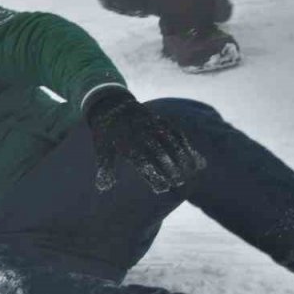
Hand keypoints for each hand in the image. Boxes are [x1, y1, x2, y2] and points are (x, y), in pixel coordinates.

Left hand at [86, 94, 205, 192]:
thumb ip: (105, 169)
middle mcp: (141, 134)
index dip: (153, 175)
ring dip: (182, 156)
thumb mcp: (102, 149)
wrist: (112, 105)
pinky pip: (175, 132)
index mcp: (126, 143)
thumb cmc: (107, 134)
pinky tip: (192, 157)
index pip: (142, 162)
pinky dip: (185, 144)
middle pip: (159, 152)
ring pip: (171, 142)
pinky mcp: (160, 120)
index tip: (162, 188)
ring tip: (191, 172)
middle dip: (170, 167)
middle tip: (179, 183)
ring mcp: (152, 126)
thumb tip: (103, 188)